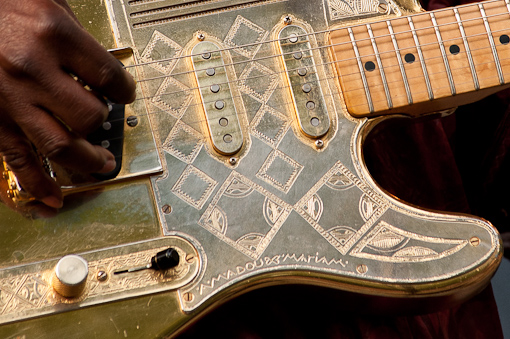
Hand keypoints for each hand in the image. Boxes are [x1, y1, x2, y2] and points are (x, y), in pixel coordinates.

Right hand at [0, 0, 135, 209]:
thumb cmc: (2, 4)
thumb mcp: (47, 4)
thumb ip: (77, 39)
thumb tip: (103, 70)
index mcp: (54, 35)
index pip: (109, 77)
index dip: (126, 90)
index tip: (126, 94)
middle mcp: (33, 69)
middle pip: (89, 116)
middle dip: (104, 123)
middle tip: (110, 126)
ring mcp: (10, 99)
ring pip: (61, 145)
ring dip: (87, 161)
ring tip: (102, 165)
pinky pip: (19, 159)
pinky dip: (38, 183)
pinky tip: (53, 197)